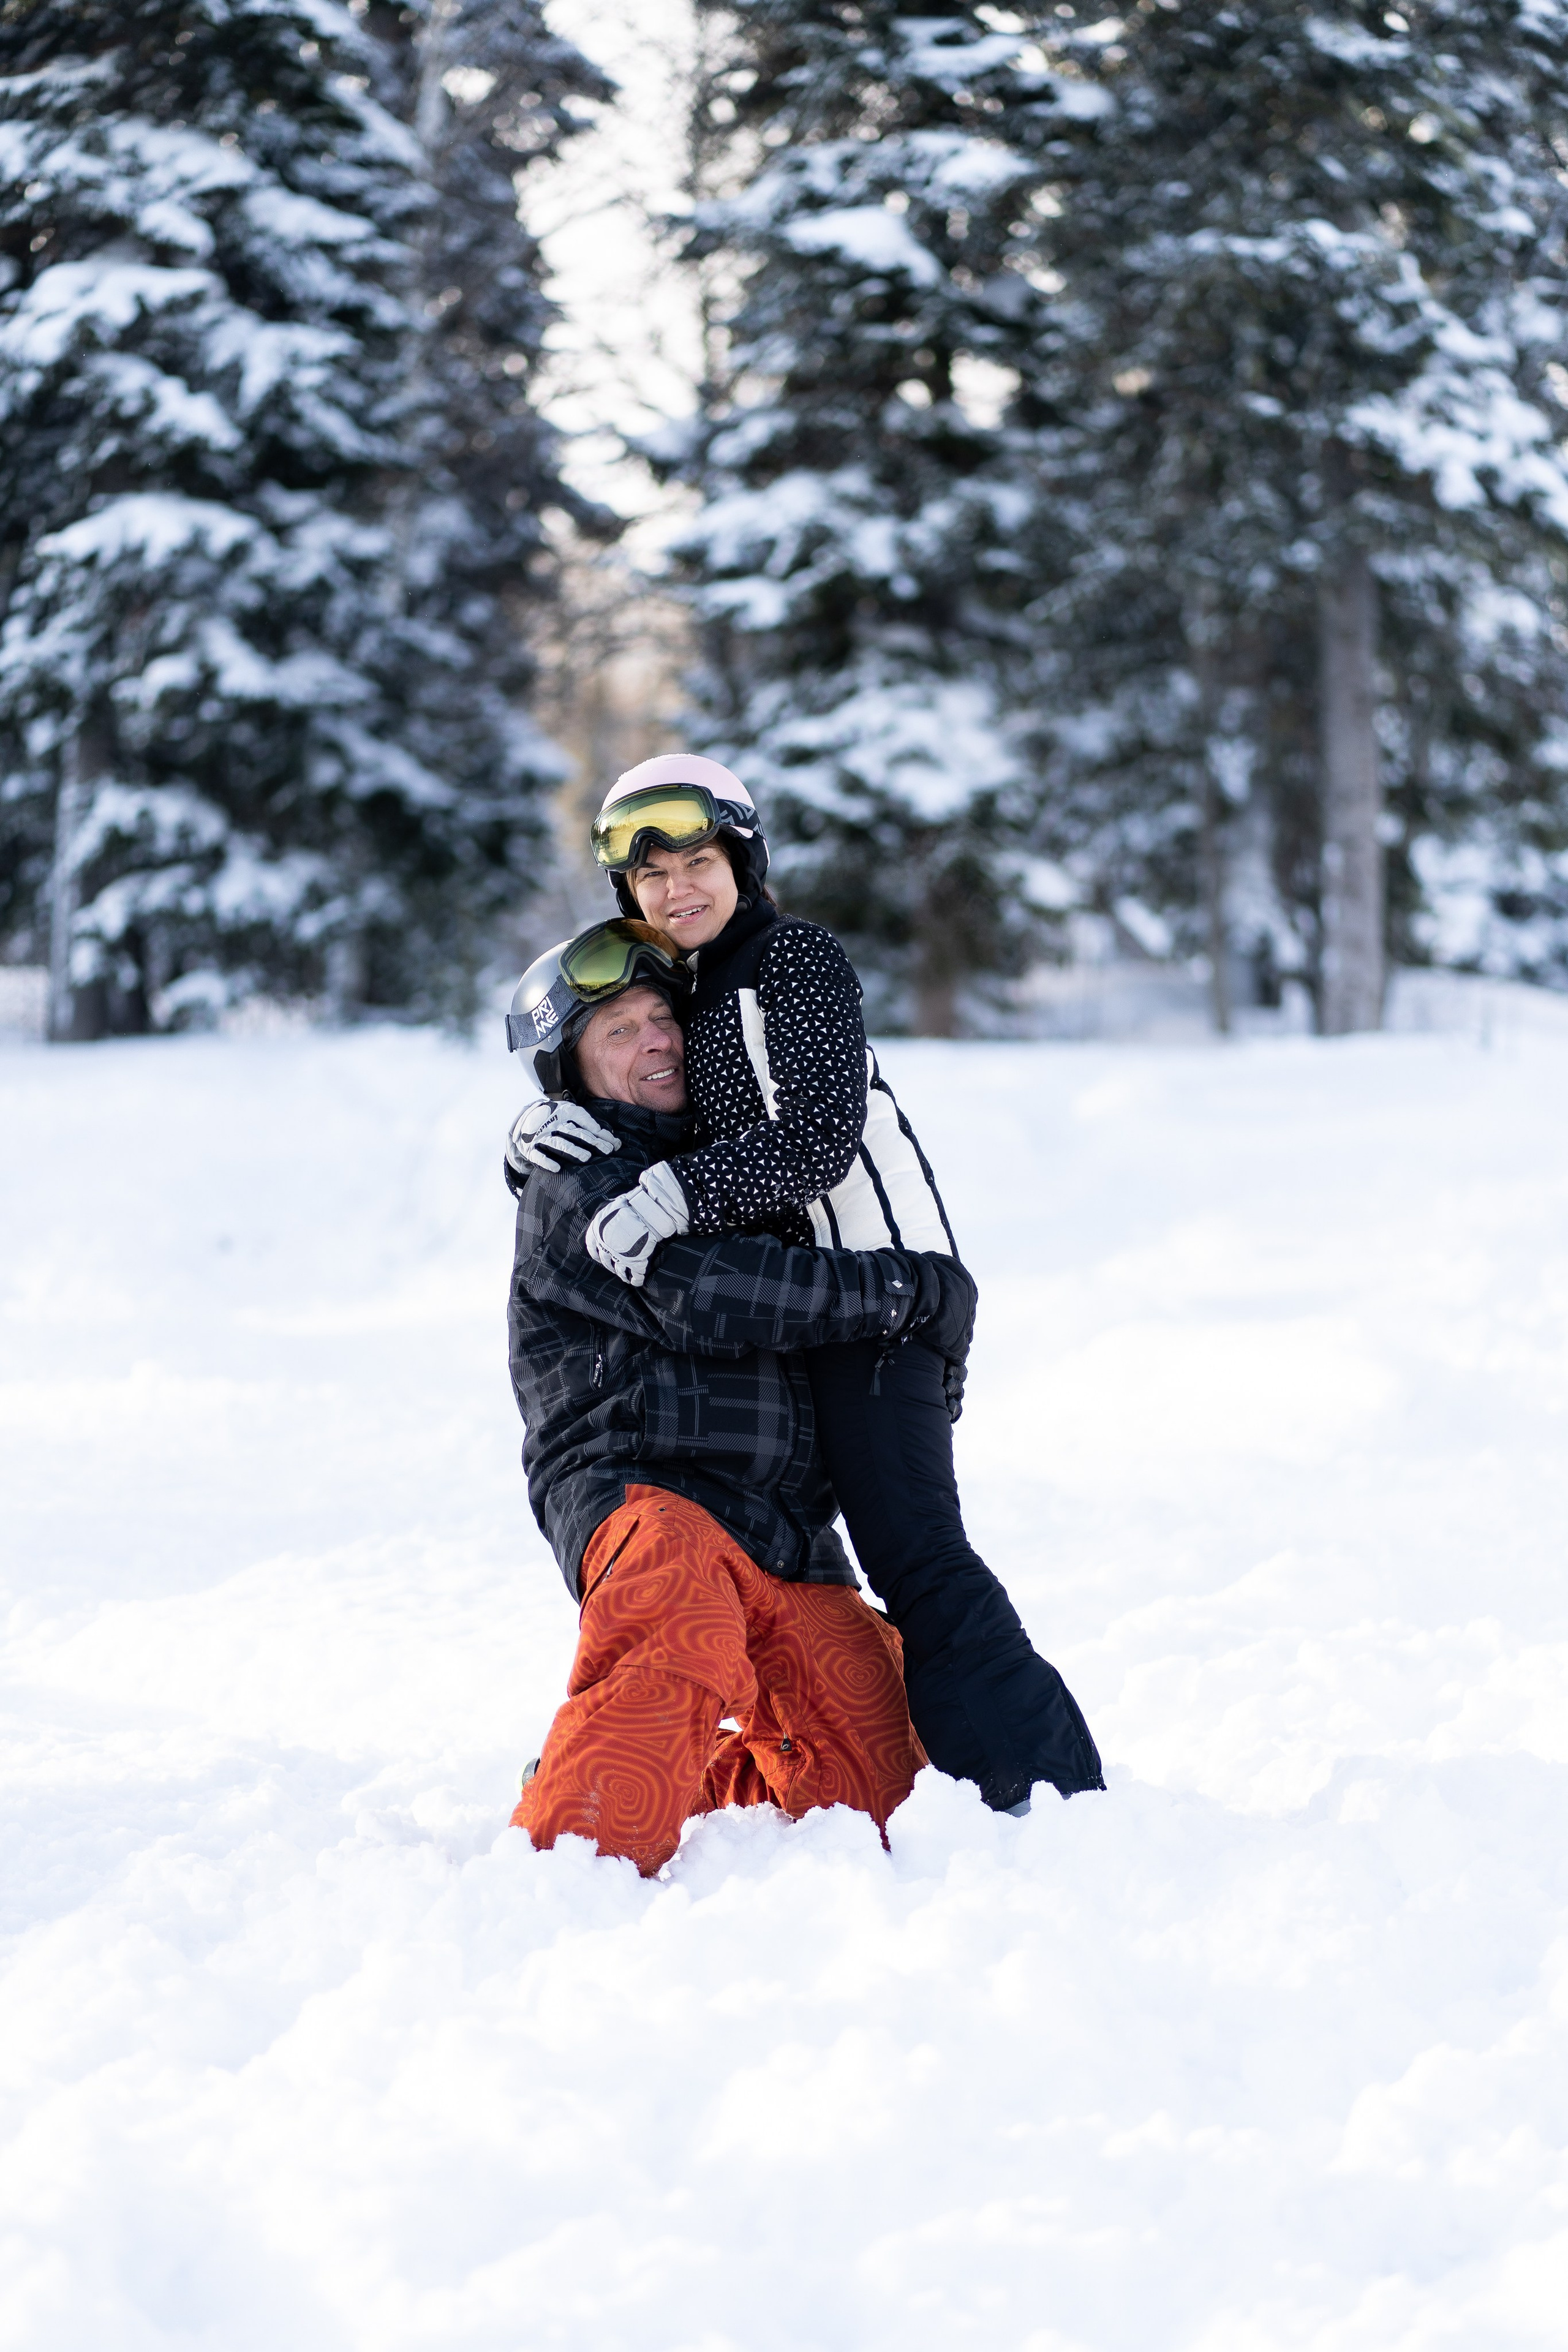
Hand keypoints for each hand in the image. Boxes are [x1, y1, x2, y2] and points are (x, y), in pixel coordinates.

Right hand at [507, 1098, 620, 1173]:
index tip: (614, 1146)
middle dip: (591, 1142)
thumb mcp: (572, 1115)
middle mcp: (555, 1125)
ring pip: (559, 1144)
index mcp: (565, 1114)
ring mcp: (543, 1137)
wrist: (524, 1118)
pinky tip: (557, 1168)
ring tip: (586, 1158)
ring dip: (572, 1151)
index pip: (585, 1123)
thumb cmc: (555, 1118)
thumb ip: (592, 1127)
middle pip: (575, 1133)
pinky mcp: (531, 1148)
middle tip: (606, 1151)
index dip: (600, 1134)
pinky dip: (546, 1162)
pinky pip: (538, 1156)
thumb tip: (613, 1141)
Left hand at [584, 1161, 691, 1285]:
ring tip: (625, 1277)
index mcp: (597, 1232)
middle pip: (606, 1261)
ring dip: (622, 1274)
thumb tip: (608, 1220)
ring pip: (619, 1270)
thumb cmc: (629, 1205)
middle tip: (615, 1267)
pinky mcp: (634, 1262)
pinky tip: (637, 1281)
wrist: (645, 1211)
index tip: (599, 1256)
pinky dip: (636, 1280)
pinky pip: (635, 1275)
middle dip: (610, 1265)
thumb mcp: (611, 1208)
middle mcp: (605, 1246)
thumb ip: (607, 1218)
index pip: (592, 1248)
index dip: (596, 1254)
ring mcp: (619, 1256)